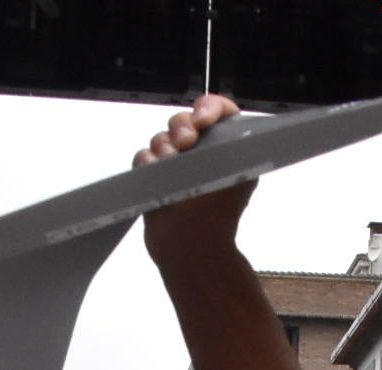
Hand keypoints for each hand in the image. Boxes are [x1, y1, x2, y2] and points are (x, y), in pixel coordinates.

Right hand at [137, 95, 255, 267]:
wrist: (189, 250)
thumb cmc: (216, 215)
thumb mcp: (236, 170)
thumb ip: (231, 139)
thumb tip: (218, 119)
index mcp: (230, 151)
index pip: (221, 113)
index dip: (210, 107)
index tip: (202, 119)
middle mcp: (205, 156)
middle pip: (187, 121)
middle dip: (182, 127)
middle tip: (185, 143)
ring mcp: (180, 169)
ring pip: (164, 137)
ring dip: (163, 145)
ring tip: (168, 161)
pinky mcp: (158, 181)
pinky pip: (145, 157)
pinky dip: (147, 161)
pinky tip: (154, 171)